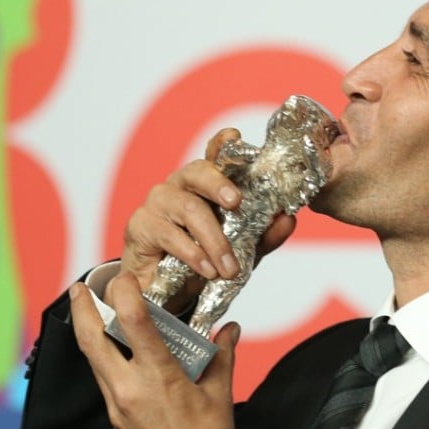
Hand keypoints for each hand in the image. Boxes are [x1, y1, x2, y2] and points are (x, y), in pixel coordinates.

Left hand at [70, 271, 237, 428]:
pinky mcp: (115, 416)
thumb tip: (229, 329)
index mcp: (157, 376)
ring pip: (93, 359)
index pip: (133, 322)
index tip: (124, 277)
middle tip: (81, 287)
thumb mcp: (219, 392)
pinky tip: (111, 349)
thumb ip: (221, 355)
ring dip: (88, 332)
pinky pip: (103, 378)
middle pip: (92, 340)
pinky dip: (102, 357)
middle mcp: (128, 388)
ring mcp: (117, 404)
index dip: (124, 293)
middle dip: (82, 310)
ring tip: (90, 312)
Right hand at [120, 127, 296, 308]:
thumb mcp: (241, 247)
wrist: (168, 292)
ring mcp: (158, 202)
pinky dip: (193, 254)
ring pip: (188, 208)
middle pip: (197, 171)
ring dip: (213, 239)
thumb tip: (288, 219)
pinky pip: (169, 234)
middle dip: (219, 184)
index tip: (235, 136)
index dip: (223, 143)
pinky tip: (207, 270)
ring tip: (229, 268)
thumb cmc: (204, 258)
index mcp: (206, 183)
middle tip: (236, 202)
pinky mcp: (140, 226)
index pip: (214, 155)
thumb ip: (264, 233)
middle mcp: (180, 184)